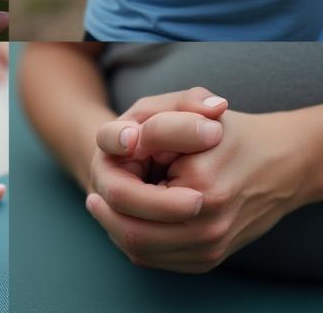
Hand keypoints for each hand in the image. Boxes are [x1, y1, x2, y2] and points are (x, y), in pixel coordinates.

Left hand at [87, 109, 312, 272]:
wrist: (274, 160)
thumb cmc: (218, 128)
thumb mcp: (184, 108)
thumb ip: (155, 123)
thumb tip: (127, 141)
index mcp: (202, 188)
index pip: (125, 197)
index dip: (108, 187)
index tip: (102, 182)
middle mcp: (210, 224)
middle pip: (130, 233)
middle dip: (107, 214)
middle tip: (95, 198)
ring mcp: (210, 247)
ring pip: (141, 251)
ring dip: (119, 230)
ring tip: (109, 207)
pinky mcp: (208, 260)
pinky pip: (156, 260)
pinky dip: (137, 242)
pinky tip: (133, 221)